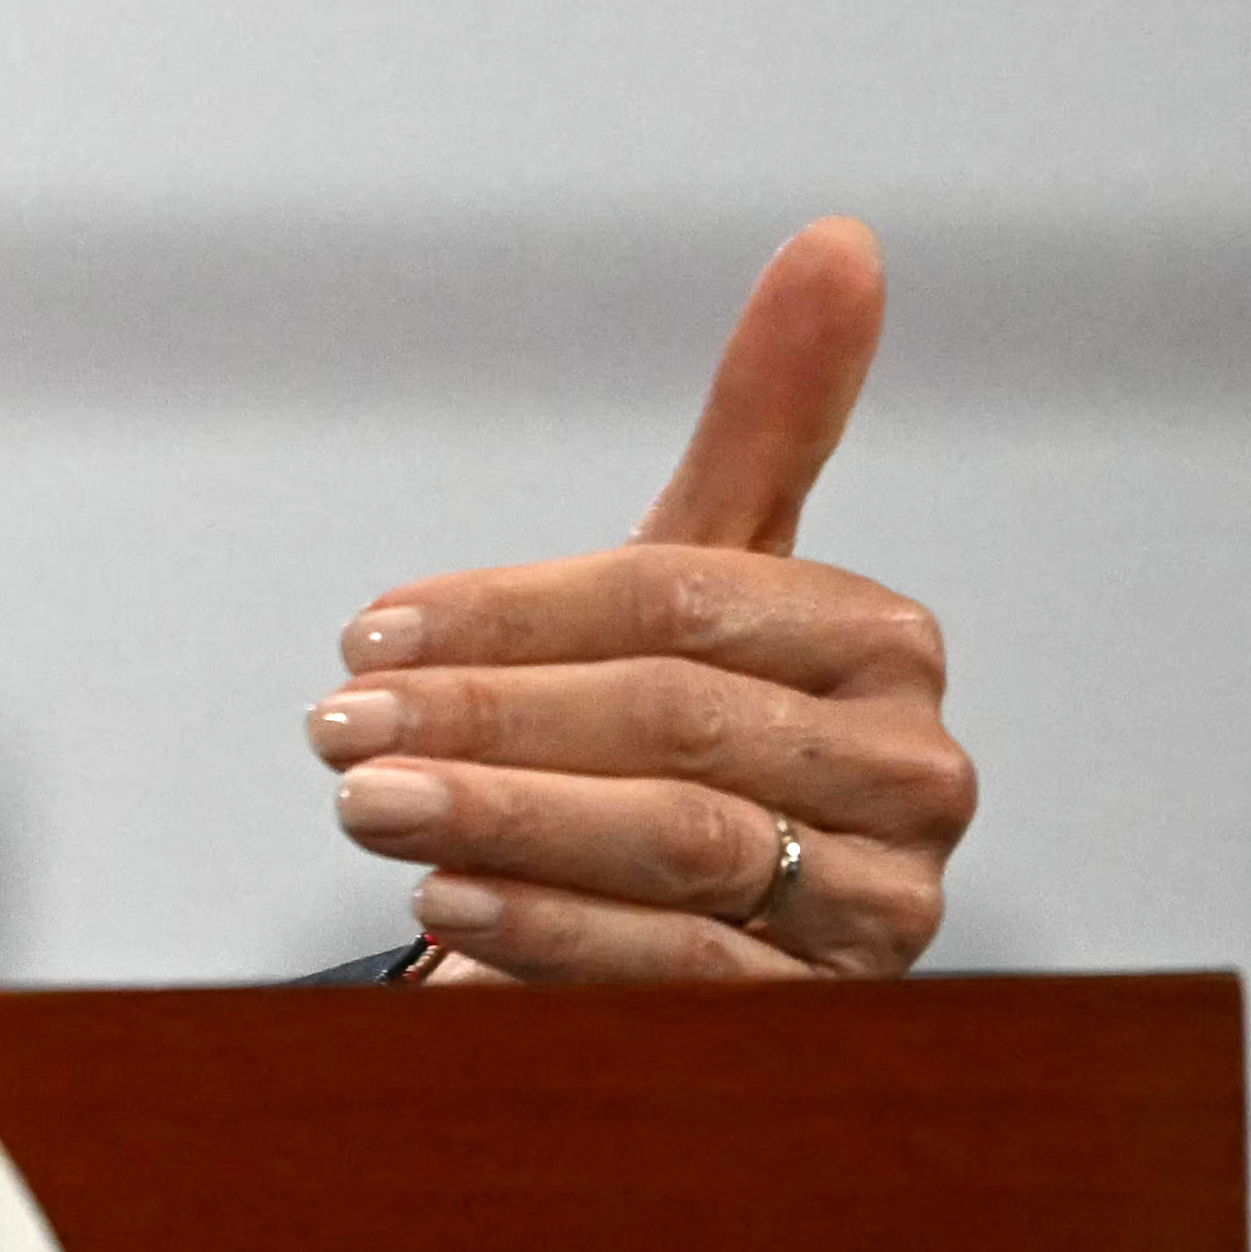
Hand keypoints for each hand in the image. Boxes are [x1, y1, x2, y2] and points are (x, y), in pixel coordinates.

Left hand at [303, 216, 977, 985]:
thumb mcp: (706, 574)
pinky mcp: (830, 1014)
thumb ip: (768, 419)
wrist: (700, 920)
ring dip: (497, 821)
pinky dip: (552, 934)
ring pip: (675, 841)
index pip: (676, 603)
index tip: (367, 635)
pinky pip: (683, 971)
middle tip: (336, 728)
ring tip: (365, 805)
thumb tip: (842, 237)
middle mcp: (914, 775)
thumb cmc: (685, 722)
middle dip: (484, 720)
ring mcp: (885, 903)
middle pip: (670, 722)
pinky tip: (446, 906)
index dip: (508, 615)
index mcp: (884, 644)